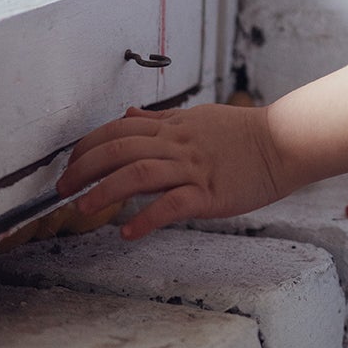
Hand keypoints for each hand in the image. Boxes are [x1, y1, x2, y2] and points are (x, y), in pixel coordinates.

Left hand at [56, 102, 289, 242]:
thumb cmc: (244, 134)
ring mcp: (194, 168)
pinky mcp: (210, 193)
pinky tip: (128, 232)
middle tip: (62, 189)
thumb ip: (161, 120)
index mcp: (173, 127)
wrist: (285, 143)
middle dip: (85, 169)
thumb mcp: (198, 117)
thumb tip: (126, 115)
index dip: (88, 146)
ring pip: (140, 174)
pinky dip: (147, 218)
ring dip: (106, 191)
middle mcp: (178, 144)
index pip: (118, 130)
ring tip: (84, 209)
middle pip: (120, 149)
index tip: (70, 165)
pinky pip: (173, 204)